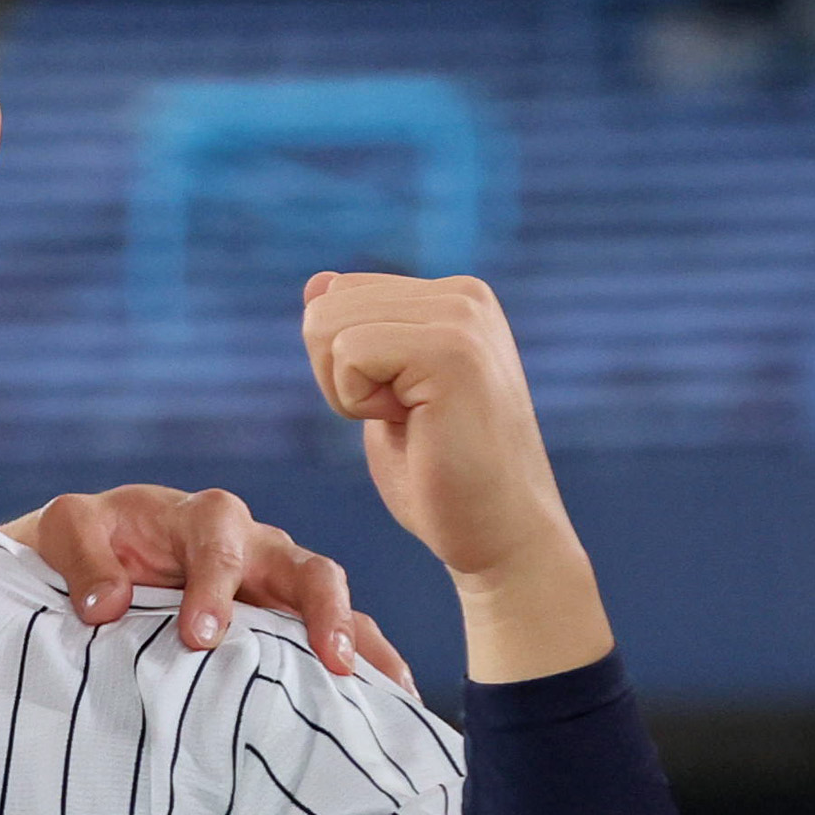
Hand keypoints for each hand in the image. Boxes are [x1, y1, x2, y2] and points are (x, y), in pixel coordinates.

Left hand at [0, 484, 411, 685]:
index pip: (218, 543)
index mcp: (199, 518)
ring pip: (332, 602)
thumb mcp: (68, 531)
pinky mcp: (287, 616)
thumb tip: (106, 606)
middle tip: (326, 658)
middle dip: (319, 609)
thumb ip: (83, 559)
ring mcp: (276, 582)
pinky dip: (368, 660)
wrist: (95, 555)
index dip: (214, 586)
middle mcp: (253, 545)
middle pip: (303, 565)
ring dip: (356, 639)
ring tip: (379, 689)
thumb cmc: (86, 542)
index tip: (201, 635)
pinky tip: (392, 702)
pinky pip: (340, 632)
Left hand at [302, 271, 608, 682]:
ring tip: (411, 420)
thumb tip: (316, 281)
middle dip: (336, 375)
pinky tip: (413, 424)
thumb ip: (357, 331)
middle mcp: (464, 294)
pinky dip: (357, 402)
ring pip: (327, 326)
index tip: (399, 403)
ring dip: (346, 390)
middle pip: (324, 307)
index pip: (337, 294)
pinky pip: (349, 354)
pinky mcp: (452, 349)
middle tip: (402, 417)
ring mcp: (463, 317)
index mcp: (452, 296)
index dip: (340, 364)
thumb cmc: (439, 474)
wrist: (498, 532)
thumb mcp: (383, 391)